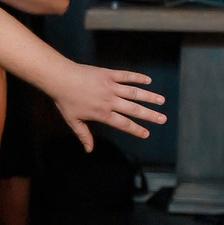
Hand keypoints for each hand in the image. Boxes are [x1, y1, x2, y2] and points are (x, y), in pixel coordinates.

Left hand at [50, 65, 165, 149]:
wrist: (60, 78)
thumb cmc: (65, 100)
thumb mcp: (73, 121)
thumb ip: (84, 135)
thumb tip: (89, 150)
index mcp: (102, 113)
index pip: (123, 124)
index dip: (136, 129)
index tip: (147, 134)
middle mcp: (110, 101)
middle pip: (134, 109)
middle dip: (150, 115)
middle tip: (163, 119)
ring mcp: (111, 86)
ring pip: (134, 92)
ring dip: (149, 97)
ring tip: (161, 101)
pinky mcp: (109, 74)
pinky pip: (127, 76)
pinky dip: (138, 77)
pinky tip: (148, 80)